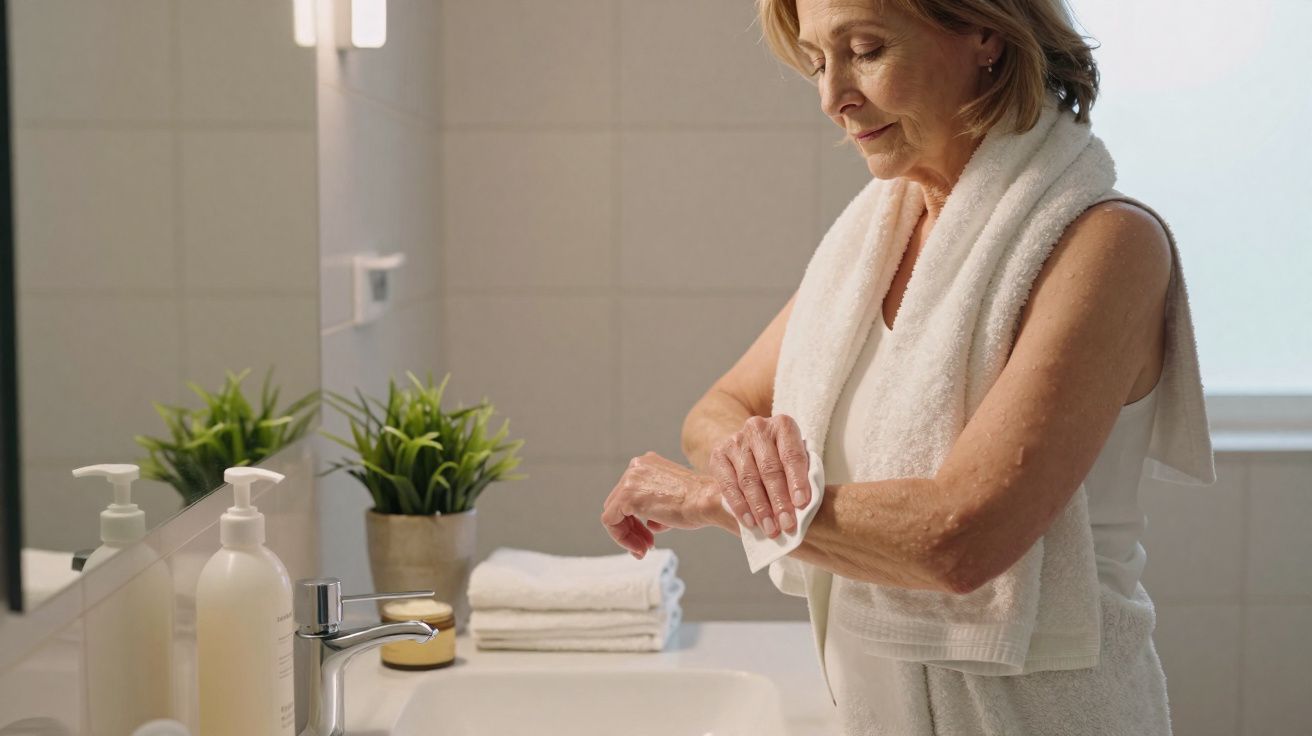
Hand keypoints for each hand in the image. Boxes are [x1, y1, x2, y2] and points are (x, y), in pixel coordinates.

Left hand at [600, 451, 717, 558]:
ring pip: (614, 513)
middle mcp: (636, 467)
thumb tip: (650, 523)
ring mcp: (629, 480)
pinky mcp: (627, 497)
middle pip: (620, 503)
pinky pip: (611, 521)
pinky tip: (639, 548)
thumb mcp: (674, 498)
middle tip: (647, 545)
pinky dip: (621, 537)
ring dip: (628, 535)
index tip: (650, 535)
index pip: (630, 494)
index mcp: (647, 463)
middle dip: (633, 528)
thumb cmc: (700, 502)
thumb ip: (657, 505)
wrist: (708, 501)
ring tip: (644, 550)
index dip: (637, 519)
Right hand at [709, 415, 810, 539]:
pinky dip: (740, 506)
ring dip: (761, 508)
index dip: (797, 480)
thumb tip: (803, 506)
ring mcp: (735, 440)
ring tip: (771, 528)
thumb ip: (802, 475)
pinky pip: (728, 485)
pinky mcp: (718, 455)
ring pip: (749, 479)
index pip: (791, 455)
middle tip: (787, 524)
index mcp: (783, 425)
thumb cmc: (780, 458)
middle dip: (779, 500)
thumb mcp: (794, 460)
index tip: (802, 504)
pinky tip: (750, 522)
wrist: (748, 447)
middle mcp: (757, 428)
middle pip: (770, 468)